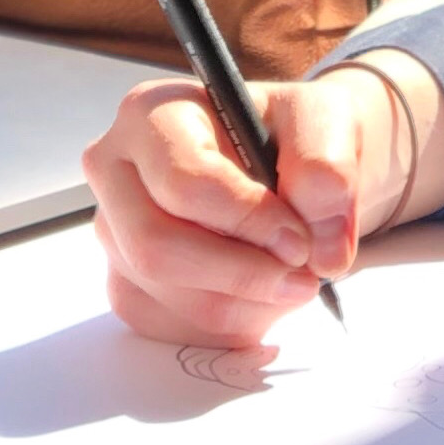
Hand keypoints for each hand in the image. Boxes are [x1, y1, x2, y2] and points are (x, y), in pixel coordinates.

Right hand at [82, 57, 443, 351]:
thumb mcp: (328, 122)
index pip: (185, 184)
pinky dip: (236, 323)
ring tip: (292, 277)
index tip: (301, 240)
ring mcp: (115, 234)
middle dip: (242, 275)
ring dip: (249, 302)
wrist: (290, 171)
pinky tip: (265, 293)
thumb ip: (328, 166)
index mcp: (152, 114)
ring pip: (174, 297)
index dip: (250, 221)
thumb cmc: (295, 139)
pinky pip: (179, 330)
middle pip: (156, 248)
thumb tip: (322, 246)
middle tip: (302, 275)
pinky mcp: (129, 286)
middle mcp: (115, 172)